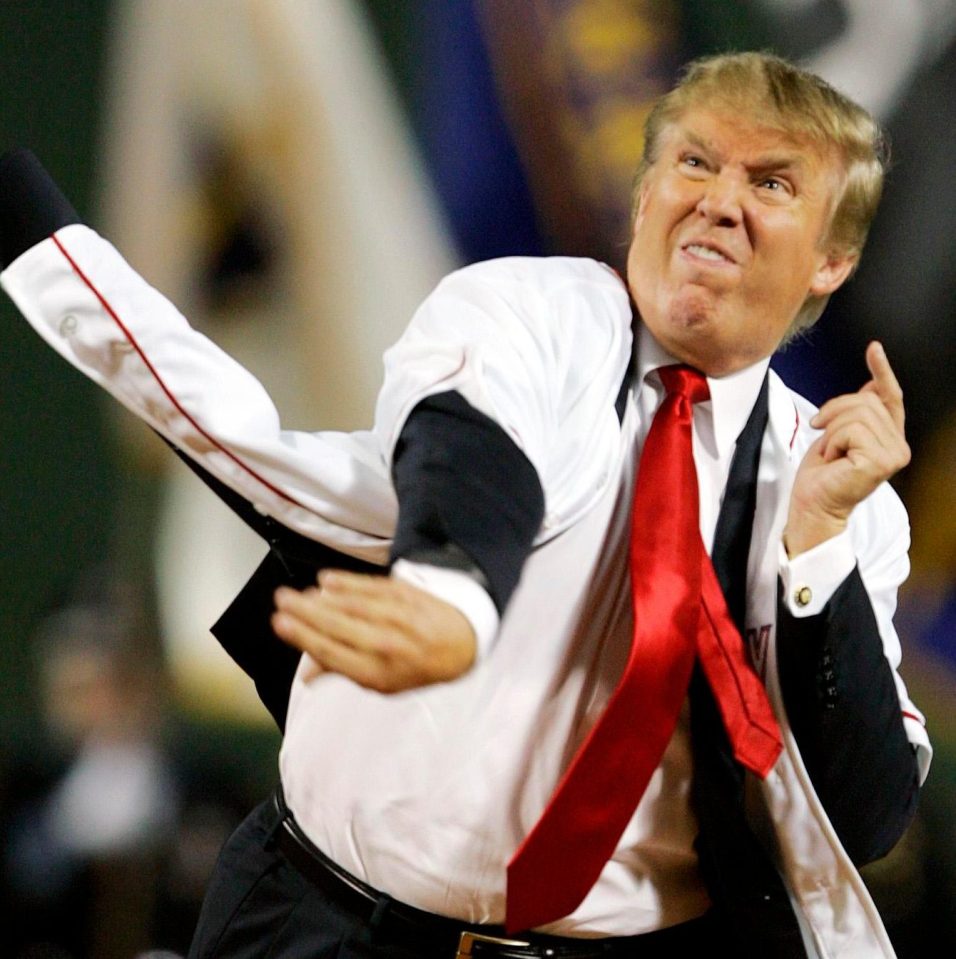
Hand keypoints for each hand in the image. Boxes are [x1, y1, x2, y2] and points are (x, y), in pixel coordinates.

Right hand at [271, 570, 476, 692]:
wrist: (460, 643)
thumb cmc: (413, 666)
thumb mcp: (381, 682)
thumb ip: (342, 672)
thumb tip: (306, 676)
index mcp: (377, 674)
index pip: (332, 653)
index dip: (304, 637)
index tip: (280, 623)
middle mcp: (387, 646)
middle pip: (338, 626)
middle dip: (306, 612)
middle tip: (281, 600)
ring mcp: (398, 619)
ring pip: (352, 605)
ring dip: (321, 598)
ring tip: (297, 594)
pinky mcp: (406, 596)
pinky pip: (371, 587)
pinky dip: (348, 582)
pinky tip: (326, 580)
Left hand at [785, 342, 909, 556]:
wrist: (812, 505)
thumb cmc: (821, 475)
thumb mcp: (837, 434)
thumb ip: (857, 413)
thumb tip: (871, 385)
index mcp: (888, 437)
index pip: (890, 396)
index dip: (882, 370)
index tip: (874, 348)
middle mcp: (898, 445)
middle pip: (865, 400)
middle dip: (834, 412)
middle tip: (823, 437)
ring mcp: (894, 454)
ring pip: (856, 414)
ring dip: (832, 431)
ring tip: (831, 453)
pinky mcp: (882, 461)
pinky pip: (851, 430)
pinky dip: (833, 442)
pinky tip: (834, 460)